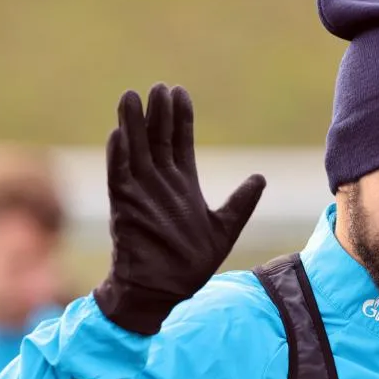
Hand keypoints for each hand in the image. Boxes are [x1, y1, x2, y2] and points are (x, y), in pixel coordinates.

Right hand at [93, 83, 265, 334]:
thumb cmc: (191, 263)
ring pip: (135, 150)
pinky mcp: (125, 208)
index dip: (180, 119)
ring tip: (132, 96)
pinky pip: (119, 176)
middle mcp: (160, 184)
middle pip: (157, 139)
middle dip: (158, 113)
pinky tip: (119, 133)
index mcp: (183, 185)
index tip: (180, 93)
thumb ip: (241, 202)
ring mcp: (141, 193)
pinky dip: (119, 155)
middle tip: (159, 86)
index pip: (180, 143)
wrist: (164, 291)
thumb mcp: (225, 228)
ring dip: (133, 124)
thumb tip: (260, 177)